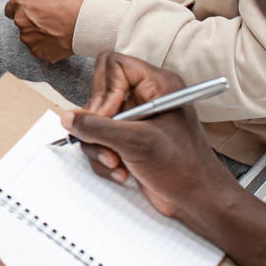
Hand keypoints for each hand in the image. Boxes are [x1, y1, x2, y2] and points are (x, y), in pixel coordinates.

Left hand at [4, 0, 84, 62]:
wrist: (87, 22)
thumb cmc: (71, 3)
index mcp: (21, 3)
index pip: (9, 9)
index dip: (21, 9)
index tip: (32, 10)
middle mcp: (20, 21)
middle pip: (21, 23)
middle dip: (31, 22)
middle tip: (51, 19)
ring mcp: (28, 38)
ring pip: (29, 37)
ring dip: (38, 35)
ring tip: (57, 29)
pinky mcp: (37, 51)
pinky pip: (39, 49)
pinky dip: (46, 46)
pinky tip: (59, 39)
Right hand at [67, 54, 241, 224]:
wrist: (196, 200)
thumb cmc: (184, 167)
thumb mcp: (137, 143)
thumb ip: (98, 128)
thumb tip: (70, 118)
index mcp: (157, 85)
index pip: (114, 65)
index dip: (104, 89)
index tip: (106, 116)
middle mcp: (144, 98)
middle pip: (98, 95)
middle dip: (98, 125)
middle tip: (108, 143)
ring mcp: (135, 120)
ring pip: (94, 122)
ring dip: (99, 147)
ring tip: (116, 162)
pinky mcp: (127, 141)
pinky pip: (99, 141)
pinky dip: (103, 159)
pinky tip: (120, 171)